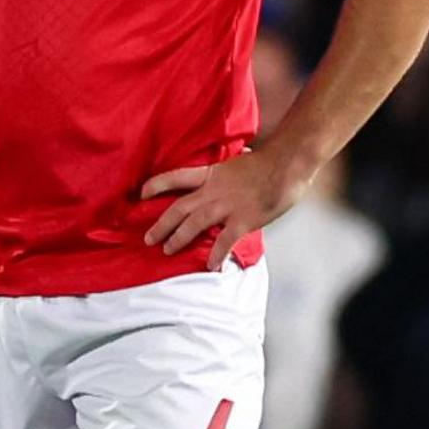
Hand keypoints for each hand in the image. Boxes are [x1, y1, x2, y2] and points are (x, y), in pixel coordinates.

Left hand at [142, 147, 297, 256]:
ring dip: (178, 238)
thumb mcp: (236, 164)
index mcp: (211, 174)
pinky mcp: (243, 219)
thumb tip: (221, 181)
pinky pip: (225, 240)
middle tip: (147, 238)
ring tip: (167, 250)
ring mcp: (227, 205)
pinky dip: (217, 254)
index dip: (156, 185)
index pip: (176, 176)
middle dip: (161, 224)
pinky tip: (211, 266)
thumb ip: (224, 176)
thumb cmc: (267, 162)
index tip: (141, 194)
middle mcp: (214, 190)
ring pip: (194, 223)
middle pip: (179, 207)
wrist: (287, 163)